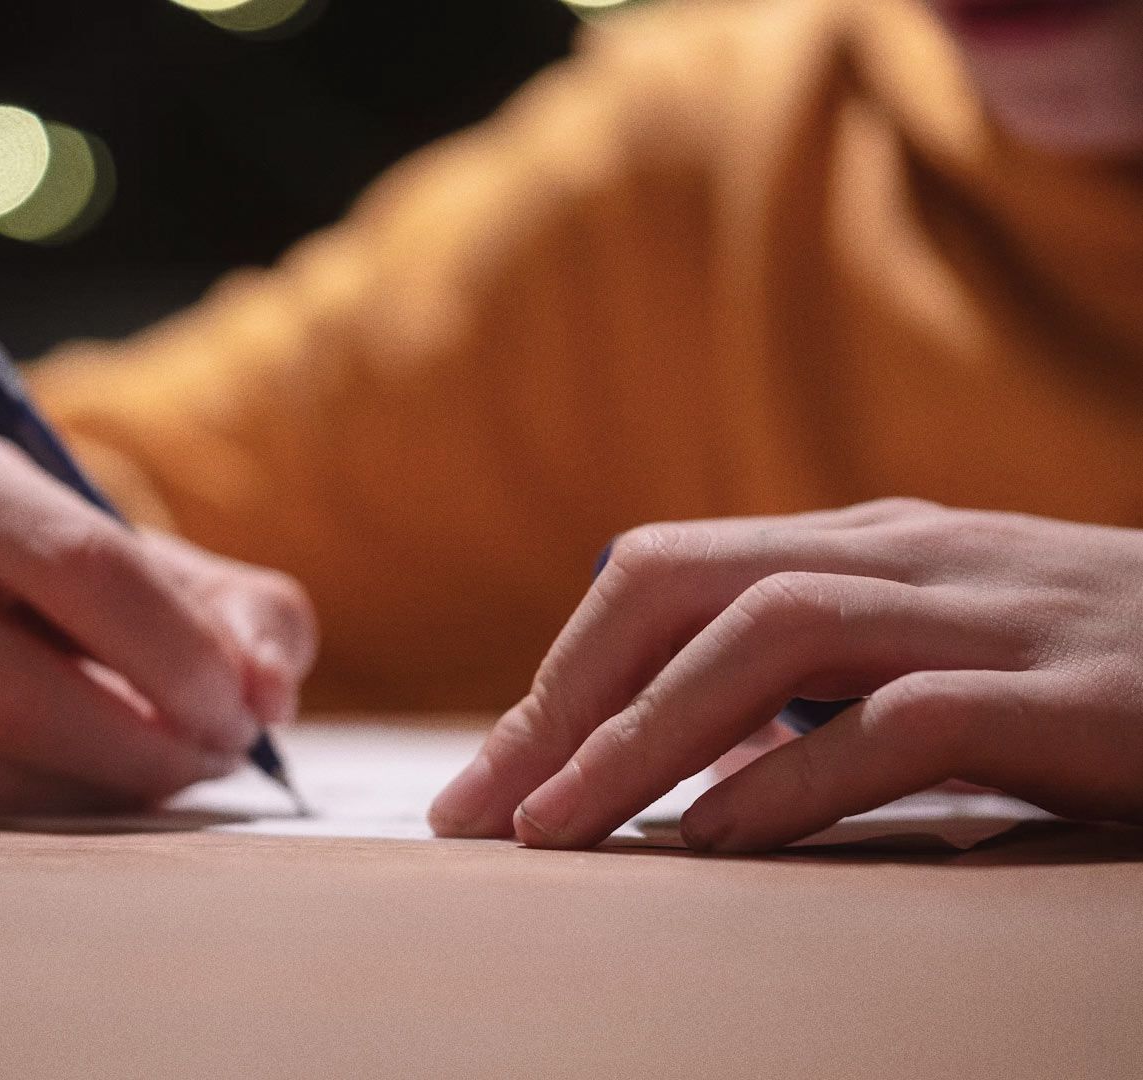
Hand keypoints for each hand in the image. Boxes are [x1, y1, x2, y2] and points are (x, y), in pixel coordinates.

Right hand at [0, 414, 316, 812]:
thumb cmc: (51, 575)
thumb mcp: (149, 560)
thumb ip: (242, 611)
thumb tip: (269, 692)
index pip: (80, 564)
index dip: (179, 652)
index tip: (244, 708)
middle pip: (14, 694)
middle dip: (143, 746)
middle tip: (215, 757)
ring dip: (103, 794)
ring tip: (168, 771)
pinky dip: (47, 820)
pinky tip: (94, 791)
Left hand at [429, 499, 1142, 850]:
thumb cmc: (1092, 673)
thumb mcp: (932, 649)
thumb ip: (811, 677)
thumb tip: (676, 751)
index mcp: (862, 544)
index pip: (661, 573)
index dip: (560, 673)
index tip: (487, 781)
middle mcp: (908, 558)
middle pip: (683, 586)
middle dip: (566, 698)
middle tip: (482, 811)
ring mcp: (992, 617)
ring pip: (768, 636)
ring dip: (642, 737)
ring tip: (557, 830)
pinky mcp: (1077, 695)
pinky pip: (905, 722)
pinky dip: (796, 777)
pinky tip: (719, 842)